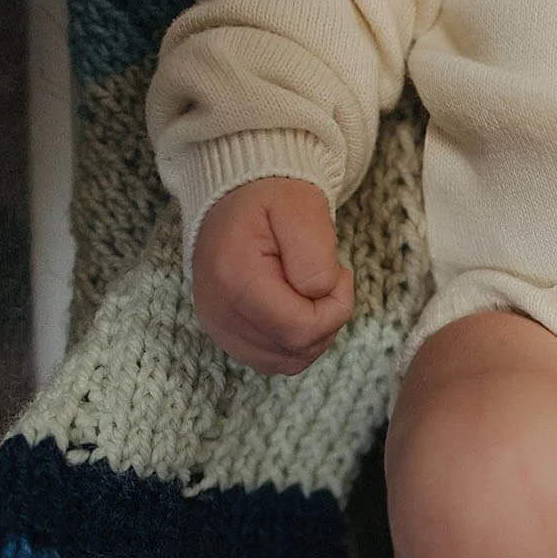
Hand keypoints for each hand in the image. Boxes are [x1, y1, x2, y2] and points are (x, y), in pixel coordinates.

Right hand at [191, 177, 353, 375]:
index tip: (337, 273)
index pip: (301, 330)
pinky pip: (273, 360)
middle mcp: (219, 311)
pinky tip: (296, 305)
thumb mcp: (302, 208)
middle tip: (326, 277)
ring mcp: (219, 326)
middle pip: (296, 349)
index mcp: (235, 279)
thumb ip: (315, 254)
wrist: (235, 196)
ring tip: (309, 289)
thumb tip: (317, 294)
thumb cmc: (270, 199)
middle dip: (327, 318)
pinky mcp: (225, 334)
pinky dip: (295, 341)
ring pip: (288, 361)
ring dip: (313, 332)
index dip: (335, 308)